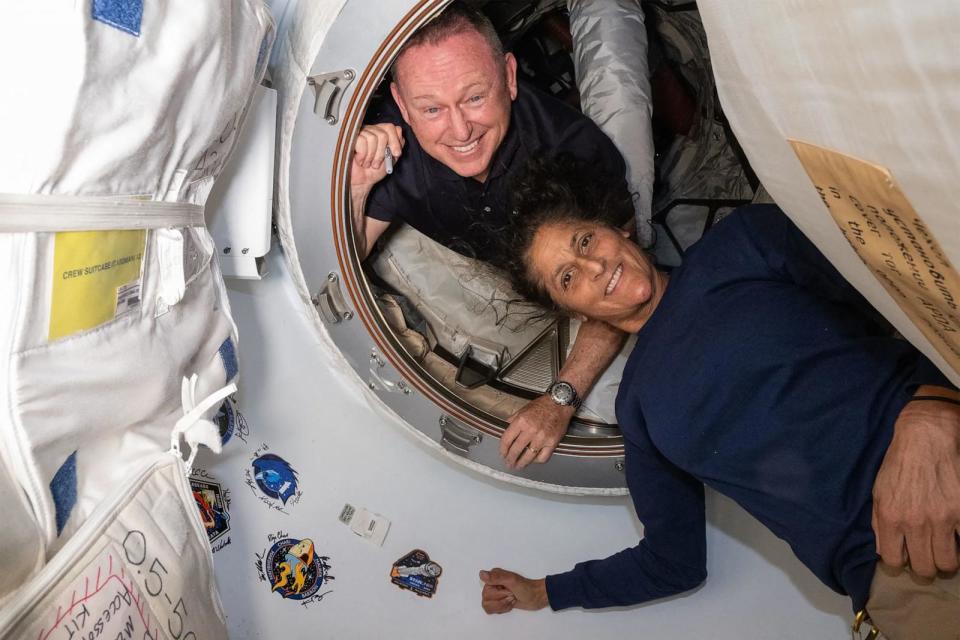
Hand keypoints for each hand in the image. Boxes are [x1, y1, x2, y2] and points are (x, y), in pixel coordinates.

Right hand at [351, 124, 403, 187]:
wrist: (361, 181)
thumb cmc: (374, 170)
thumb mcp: (391, 158)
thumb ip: (397, 145)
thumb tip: (399, 131)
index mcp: (380, 133)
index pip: (391, 127)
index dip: (395, 141)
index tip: (396, 154)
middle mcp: (370, 130)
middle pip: (383, 134)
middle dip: (382, 153)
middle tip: (376, 163)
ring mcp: (360, 133)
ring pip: (373, 138)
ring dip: (372, 156)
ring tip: (368, 163)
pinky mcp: (350, 138)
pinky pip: (362, 141)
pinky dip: (363, 155)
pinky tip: (360, 161)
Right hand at [479, 568, 548, 613]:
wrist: (536, 597)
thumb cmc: (527, 588)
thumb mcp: (512, 581)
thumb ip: (496, 577)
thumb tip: (481, 574)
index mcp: (494, 576)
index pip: (485, 591)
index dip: (498, 594)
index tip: (508, 590)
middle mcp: (492, 584)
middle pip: (486, 600)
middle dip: (502, 600)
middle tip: (512, 595)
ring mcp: (495, 593)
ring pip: (487, 606)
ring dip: (502, 605)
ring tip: (511, 599)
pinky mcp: (498, 602)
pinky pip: (492, 610)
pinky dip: (502, 609)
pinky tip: (510, 604)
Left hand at [500, 395, 573, 468]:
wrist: (560, 403)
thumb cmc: (541, 405)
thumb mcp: (523, 409)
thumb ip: (513, 420)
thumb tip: (505, 429)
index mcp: (521, 421)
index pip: (507, 440)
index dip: (503, 449)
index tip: (502, 454)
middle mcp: (530, 431)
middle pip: (516, 450)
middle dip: (510, 459)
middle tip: (508, 464)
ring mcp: (542, 438)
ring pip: (528, 456)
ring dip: (521, 463)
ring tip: (518, 466)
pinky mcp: (552, 443)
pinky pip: (543, 457)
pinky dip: (537, 461)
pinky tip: (533, 460)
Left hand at [872, 396, 959, 577]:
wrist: (925, 437)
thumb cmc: (899, 464)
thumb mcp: (878, 491)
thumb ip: (879, 522)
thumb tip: (884, 549)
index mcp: (890, 517)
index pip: (893, 561)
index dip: (900, 564)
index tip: (907, 559)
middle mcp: (915, 522)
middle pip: (924, 568)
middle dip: (926, 568)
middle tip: (929, 559)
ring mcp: (942, 518)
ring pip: (948, 562)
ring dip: (946, 561)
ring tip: (945, 552)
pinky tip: (955, 535)